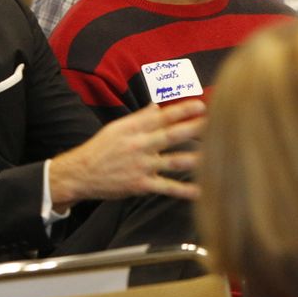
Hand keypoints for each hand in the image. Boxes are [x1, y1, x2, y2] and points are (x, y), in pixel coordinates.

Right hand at [48, 99, 205, 209]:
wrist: (80, 173)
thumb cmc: (100, 149)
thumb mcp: (118, 127)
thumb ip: (140, 118)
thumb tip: (157, 105)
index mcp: (134, 129)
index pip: (163, 116)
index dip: (183, 110)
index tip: (201, 105)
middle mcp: (140, 145)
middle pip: (172, 135)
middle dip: (195, 129)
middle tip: (215, 123)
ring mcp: (142, 166)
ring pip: (173, 161)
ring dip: (195, 158)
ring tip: (216, 155)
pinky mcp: (142, 184)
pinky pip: (166, 187)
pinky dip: (184, 190)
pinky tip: (200, 191)